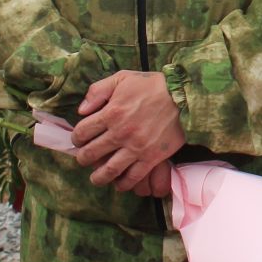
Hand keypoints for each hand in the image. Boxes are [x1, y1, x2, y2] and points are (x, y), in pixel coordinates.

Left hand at [70, 70, 186, 191]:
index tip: (80, 139)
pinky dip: (123, 183)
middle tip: (84, 158)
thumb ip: (98, 90)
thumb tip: (81, 110)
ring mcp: (136, 147)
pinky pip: (133, 177)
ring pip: (109, 170)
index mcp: (111, 112)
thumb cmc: (153, 85)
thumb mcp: (123, 78)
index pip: (82, 132)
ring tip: (96, 178)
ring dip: (98, 177)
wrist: (185, 96)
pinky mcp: (152, 157)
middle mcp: (121, 132)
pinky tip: (119, 183)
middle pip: (91, 153)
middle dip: (83, 158)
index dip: (76, 138)